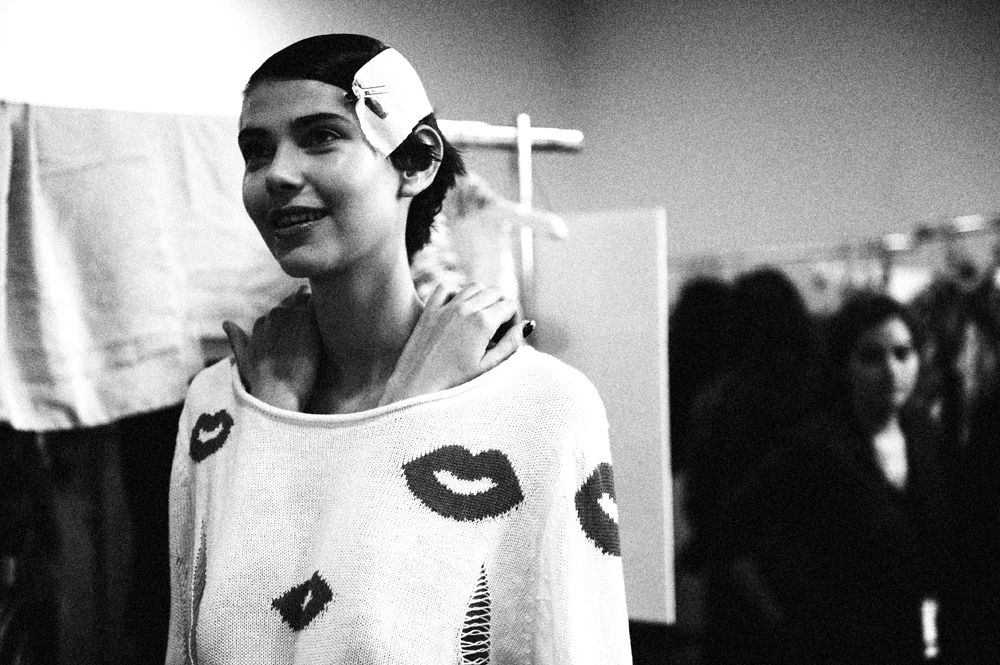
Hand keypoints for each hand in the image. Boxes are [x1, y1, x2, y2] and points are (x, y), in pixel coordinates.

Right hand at [222, 286, 319, 410]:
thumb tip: (226, 322)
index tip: (302, 329)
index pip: (279, 312)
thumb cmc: (260, 382)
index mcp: (262, 323)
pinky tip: (335, 314)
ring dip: (314, 305)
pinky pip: (317, 304)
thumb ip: (237, 340)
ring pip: (305, 300)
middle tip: (318, 320)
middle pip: (293, 304)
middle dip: (303, 309)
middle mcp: (274, 316)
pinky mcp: (306, 319)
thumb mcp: (243, 360)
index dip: (291, 319)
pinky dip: (324, 306)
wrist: (277, 391)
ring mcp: (290, 316)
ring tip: (328, 312)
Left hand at [378, 283, 531, 405]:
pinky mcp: (429, 311)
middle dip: (501, 306)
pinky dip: (456, 293)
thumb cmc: (454, 384)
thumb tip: (528, 324)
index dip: (514, 319)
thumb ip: (511, 344)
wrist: (415, 388)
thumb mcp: (488, 368)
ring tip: (480, 321)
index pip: (510, 305)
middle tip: (497, 330)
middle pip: (494, 291)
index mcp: (482, 322)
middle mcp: (465, 308)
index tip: (508, 336)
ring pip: (473, 286)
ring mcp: (445, 307)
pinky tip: (458, 309)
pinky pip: (446, 288)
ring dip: (482, 297)